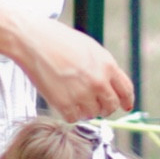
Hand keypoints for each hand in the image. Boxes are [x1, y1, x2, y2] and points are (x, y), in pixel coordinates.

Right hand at [11, 15, 134, 118]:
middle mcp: (98, 82)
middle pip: (111, 106)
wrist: (32, 40)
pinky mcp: (64, 104)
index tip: (125, 107)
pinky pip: (74, 119)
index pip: (126, 91)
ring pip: (92, 114)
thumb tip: (111, 84)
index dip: (127, 101)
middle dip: (105, 108)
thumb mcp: (90, 48)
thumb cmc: (58, 40)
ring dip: (85, 110)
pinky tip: (63, 103)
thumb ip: (103, 66)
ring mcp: (82, 94)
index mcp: (107, 65)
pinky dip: (70, 114)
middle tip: (96, 105)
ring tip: (74, 98)